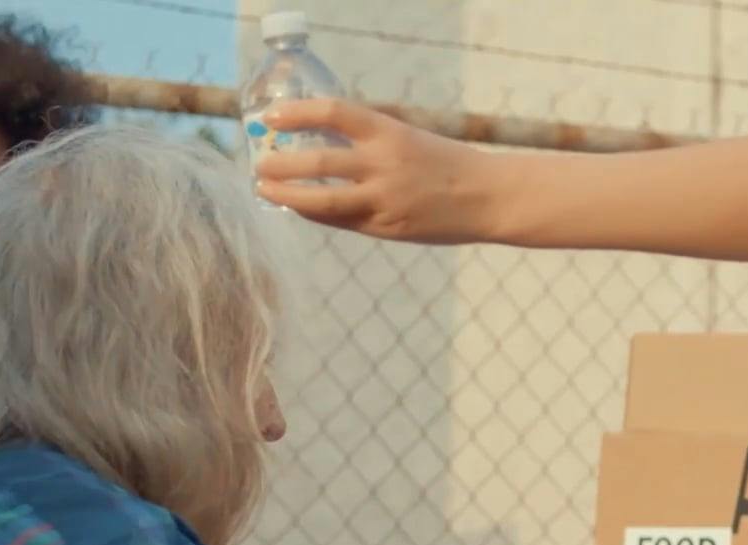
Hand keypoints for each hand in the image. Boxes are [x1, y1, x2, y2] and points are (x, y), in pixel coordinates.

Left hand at [254, 99, 495, 241]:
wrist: (487, 197)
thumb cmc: (445, 164)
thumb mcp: (407, 139)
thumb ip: (367, 143)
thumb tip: (316, 147)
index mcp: (390, 132)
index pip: (333, 113)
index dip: (298, 113)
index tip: (273, 116)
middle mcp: (384, 164)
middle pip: (318, 162)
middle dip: (281, 164)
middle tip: (260, 164)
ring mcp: (384, 199)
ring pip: (321, 200)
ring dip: (287, 195)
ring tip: (265, 190)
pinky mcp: (386, 227)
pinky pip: (339, 220)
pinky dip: (314, 213)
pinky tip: (299, 208)